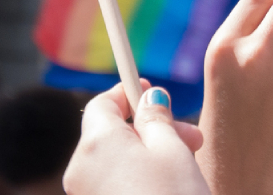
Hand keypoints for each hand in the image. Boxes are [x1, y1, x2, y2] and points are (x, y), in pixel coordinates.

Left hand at [65, 84, 208, 194]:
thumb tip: (148, 100)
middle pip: (110, 132)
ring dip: (148, 152)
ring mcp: (85, 193)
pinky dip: (138, 175)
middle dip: (148, 127)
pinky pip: (113, 182)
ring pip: (114, 159)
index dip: (126, 92)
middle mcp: (81, 168)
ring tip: (186, 162)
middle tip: (191, 134)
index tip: (149, 88)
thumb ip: (157, 118)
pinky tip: (168, 184)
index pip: (101, 104)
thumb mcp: (173, 149)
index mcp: (96, 143)